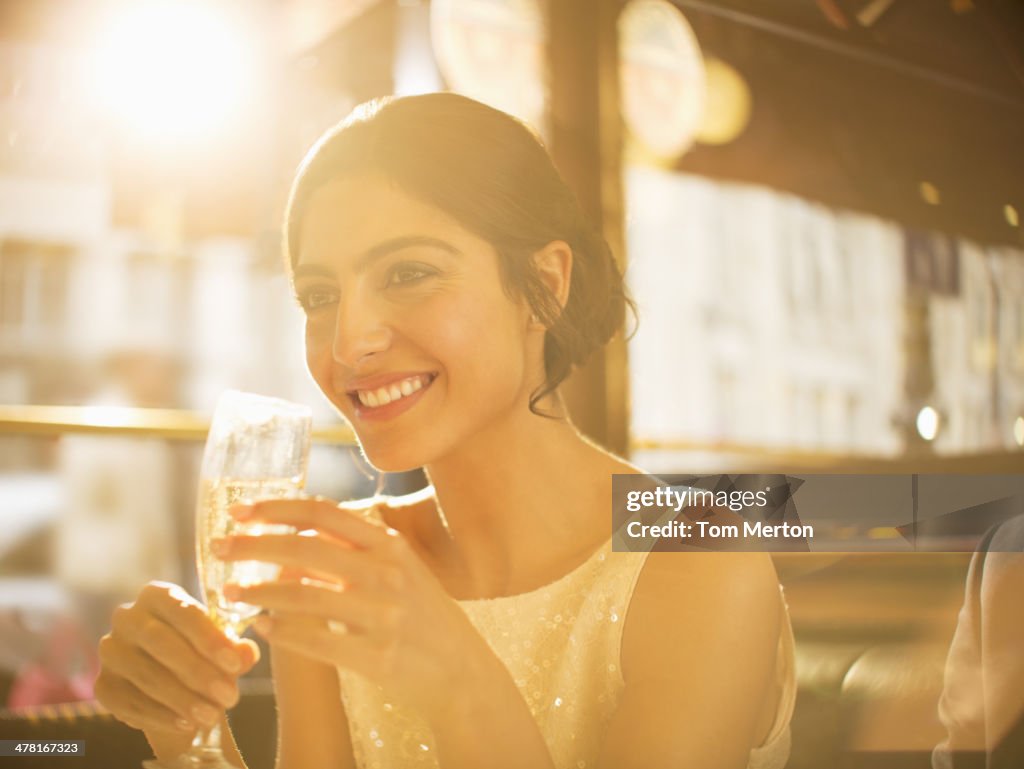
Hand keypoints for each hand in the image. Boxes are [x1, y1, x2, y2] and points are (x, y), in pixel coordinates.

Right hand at [94, 582, 259, 742]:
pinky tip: (186, 724)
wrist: (174, 684)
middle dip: (198, 672)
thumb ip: (236, 649)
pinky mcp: (103, 684)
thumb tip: (247, 653)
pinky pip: (130, 702)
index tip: (236, 665)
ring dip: (183, 698)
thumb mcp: (224, 647)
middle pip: (161, 642)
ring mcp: (111, 650)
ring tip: (213, 715)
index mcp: (158, 595)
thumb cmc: (203, 654)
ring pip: (146, 675)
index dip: (210, 639)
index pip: (183, 611)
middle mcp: (127, 617)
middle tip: (229, 696)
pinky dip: (161, 715)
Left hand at [216, 498, 491, 717]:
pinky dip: (281, 631)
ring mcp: (383, 616)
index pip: (324, 513)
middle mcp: (388, 574)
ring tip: (230, 593)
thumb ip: (358, 546)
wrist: (460, 668)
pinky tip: (260, 627)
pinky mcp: (376, 656)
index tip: (241, 512)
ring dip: (258, 593)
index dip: (277, 509)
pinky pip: (315, 640)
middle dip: (253, 546)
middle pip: (305, 550)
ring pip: (304, 596)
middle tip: (219, 548)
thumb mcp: (402, 567)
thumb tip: (302, 525)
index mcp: (390, 545)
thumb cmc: (422, 613)